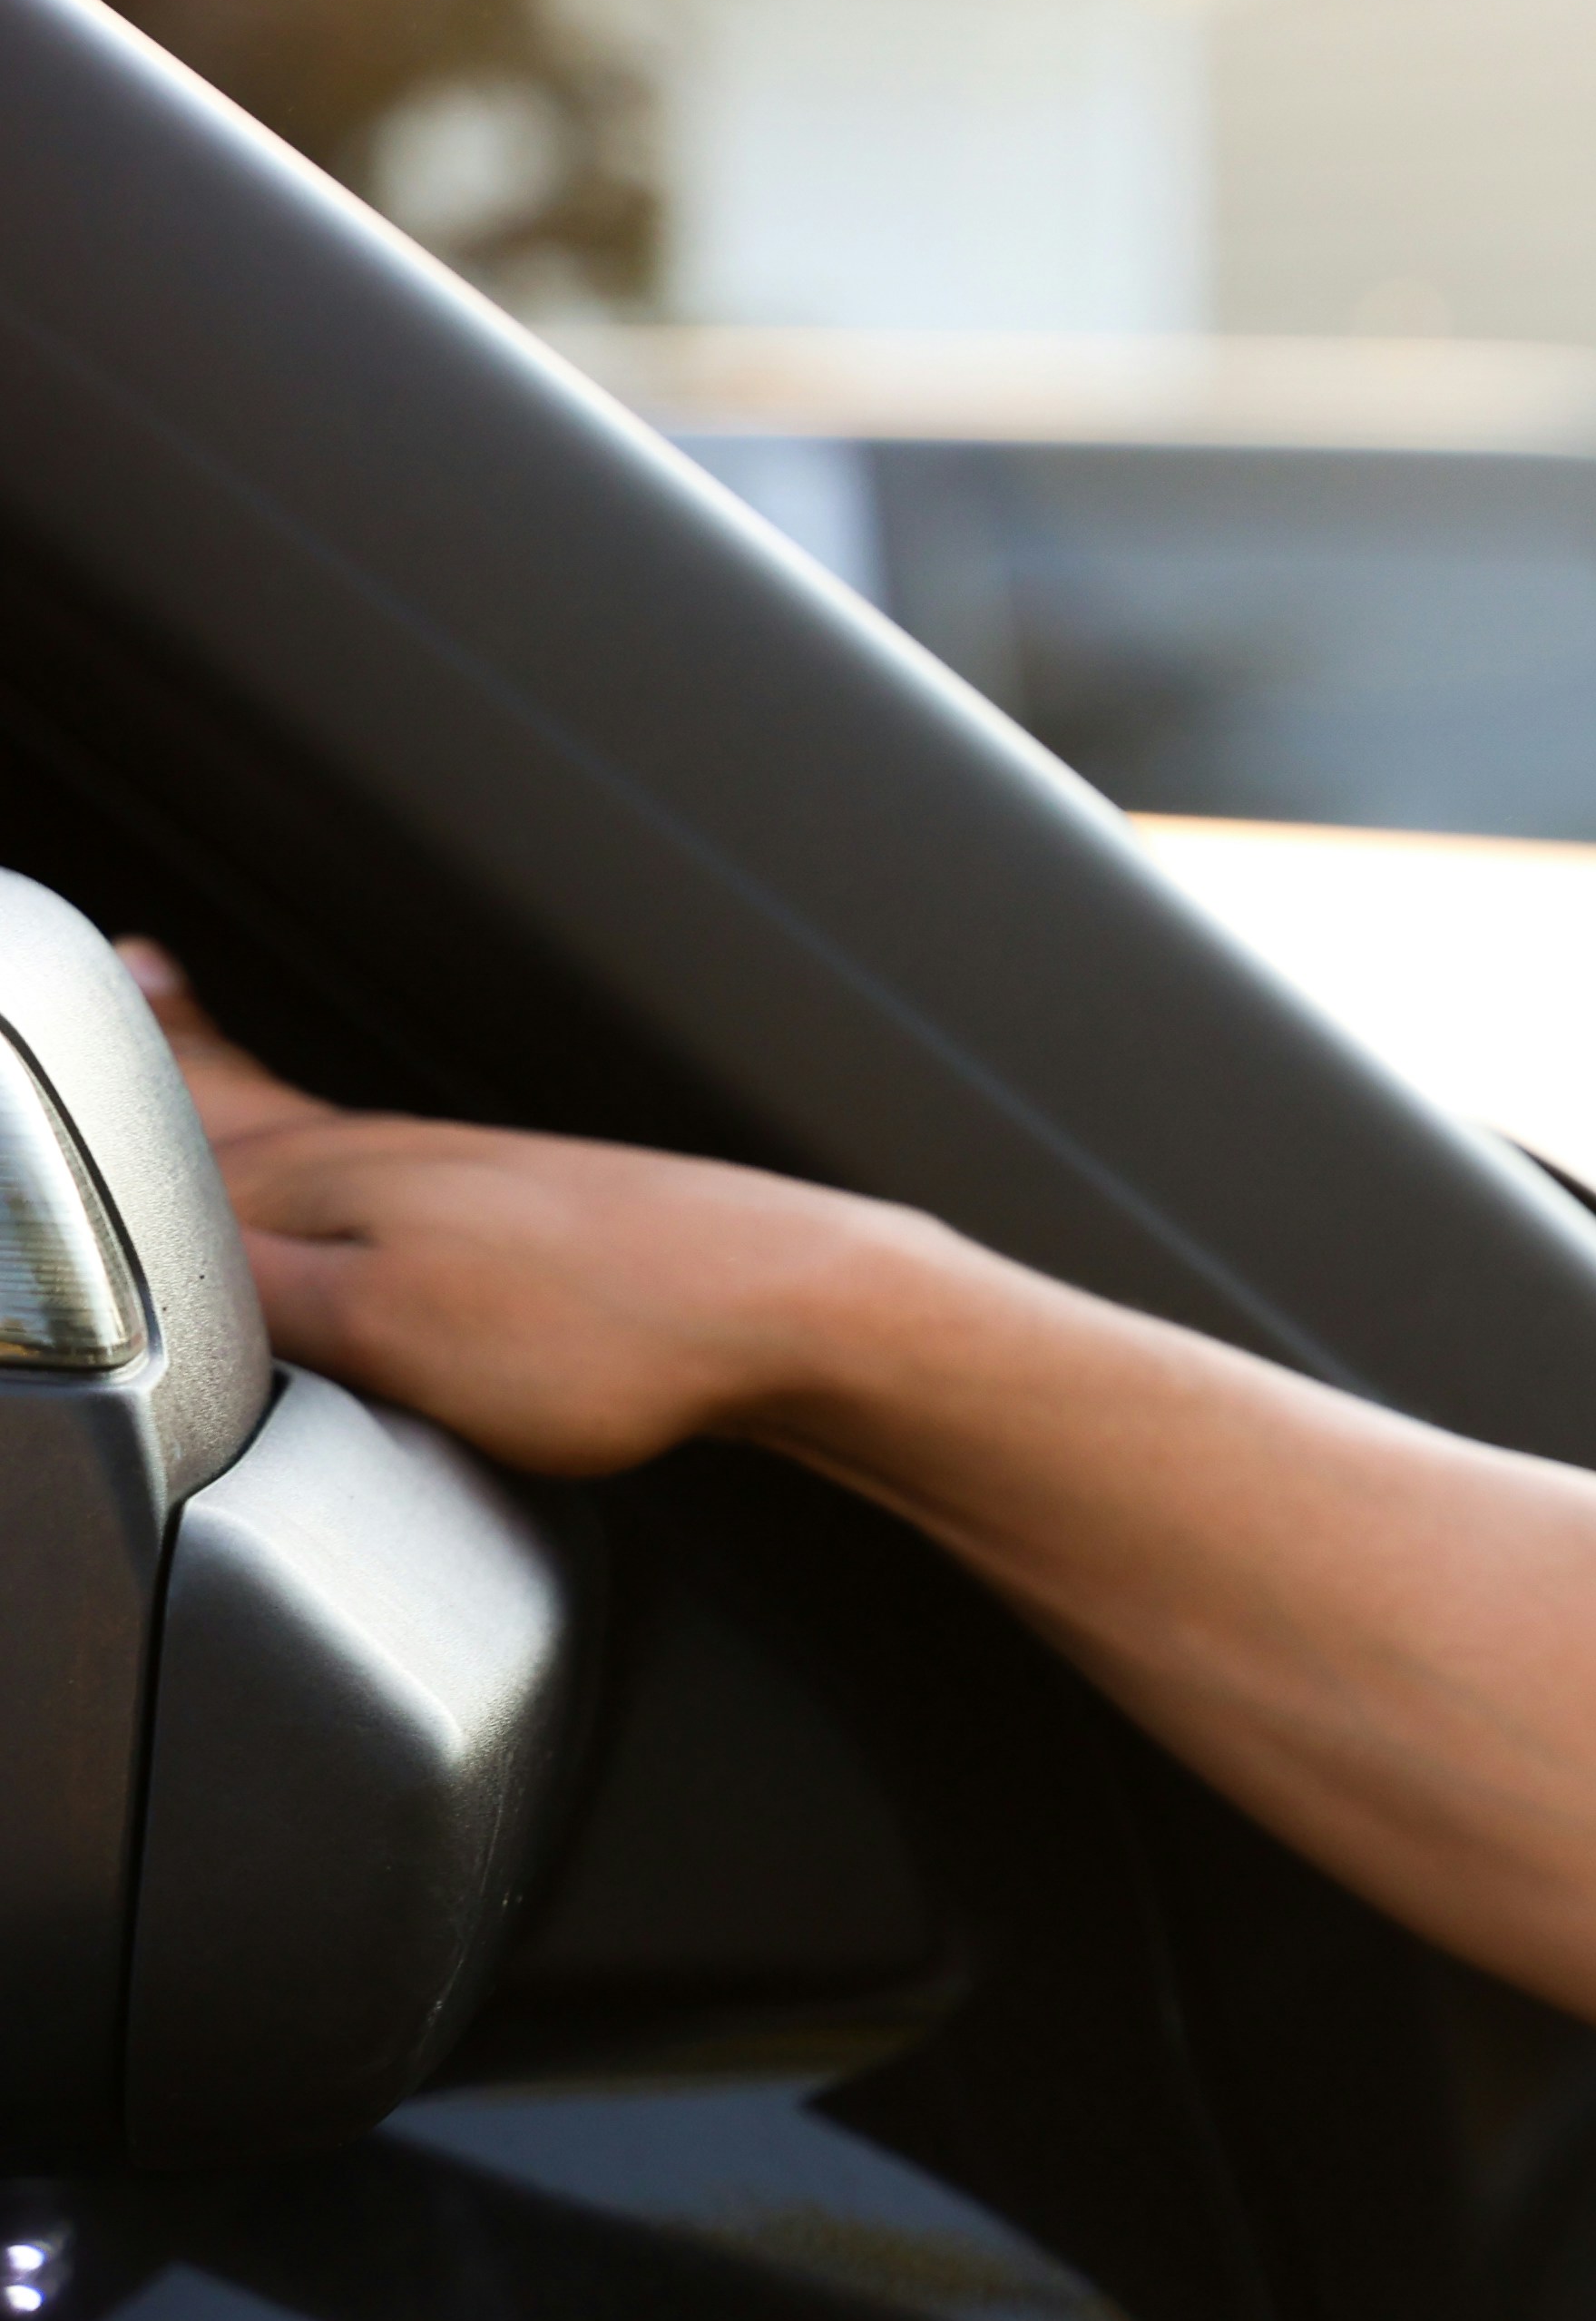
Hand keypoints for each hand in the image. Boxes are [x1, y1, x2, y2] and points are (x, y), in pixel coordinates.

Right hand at [122, 940, 927, 1477]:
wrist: (790, 1305)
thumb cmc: (612, 1324)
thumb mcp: (382, 1333)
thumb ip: (249, 1304)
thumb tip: (154, 1274)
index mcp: (335, 1180)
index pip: (170, 1154)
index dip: (115, 1138)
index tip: (81, 1072)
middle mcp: (394, 1156)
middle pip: (242, 1120)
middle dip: (182, 1071)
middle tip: (135, 987)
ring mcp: (469, 1180)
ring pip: (320, 1139)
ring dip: (251, 1100)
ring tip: (199, 1054)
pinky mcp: (530, 1220)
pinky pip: (401, 1183)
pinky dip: (350, 1165)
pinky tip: (360, 1196)